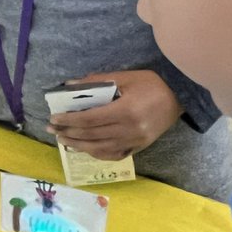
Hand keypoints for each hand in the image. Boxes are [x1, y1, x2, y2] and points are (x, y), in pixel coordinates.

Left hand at [47, 69, 182, 158]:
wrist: (180, 97)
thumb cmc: (151, 84)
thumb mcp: (124, 77)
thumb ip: (96, 82)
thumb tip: (69, 85)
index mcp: (125, 111)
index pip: (89, 120)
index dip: (69, 121)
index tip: (53, 118)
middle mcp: (129, 130)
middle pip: (92, 135)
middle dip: (68, 133)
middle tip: (51, 129)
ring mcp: (135, 141)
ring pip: (100, 148)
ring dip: (78, 145)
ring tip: (63, 140)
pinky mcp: (139, 147)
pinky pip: (114, 154)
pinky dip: (97, 153)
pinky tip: (85, 148)